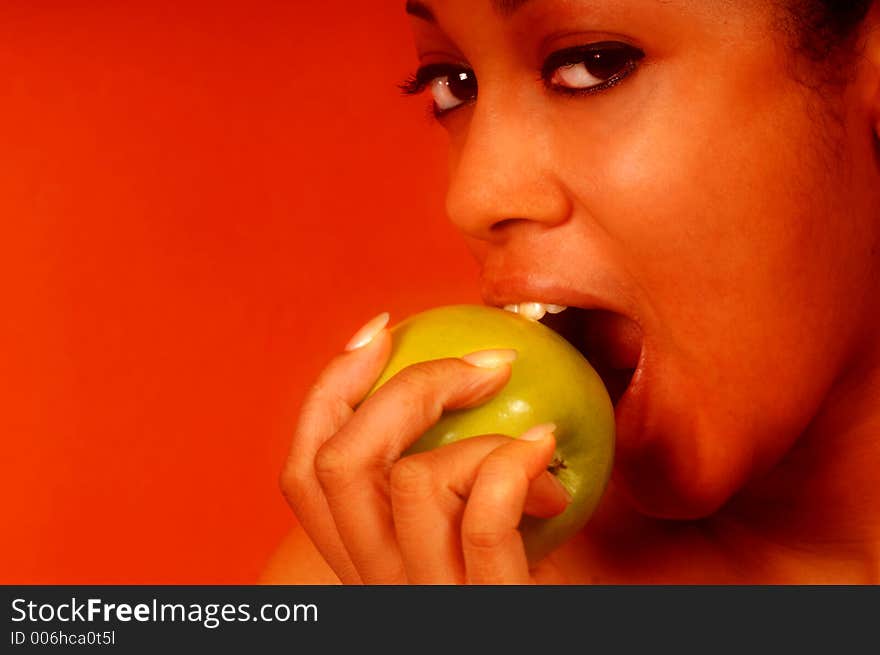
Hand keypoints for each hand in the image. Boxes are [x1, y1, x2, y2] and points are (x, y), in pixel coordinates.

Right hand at [280, 312, 570, 583]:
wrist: (536, 650)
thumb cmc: (518, 589)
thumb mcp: (464, 537)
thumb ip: (444, 482)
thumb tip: (470, 375)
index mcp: (359, 561)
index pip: (302, 471)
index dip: (330, 390)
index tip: (380, 330)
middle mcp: (375, 583)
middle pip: (337, 463)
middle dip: (406, 387)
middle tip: (482, 363)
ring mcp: (423, 598)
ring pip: (407, 481)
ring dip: (480, 435)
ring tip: (534, 438)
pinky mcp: (482, 609)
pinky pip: (480, 518)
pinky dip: (512, 463)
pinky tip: (546, 451)